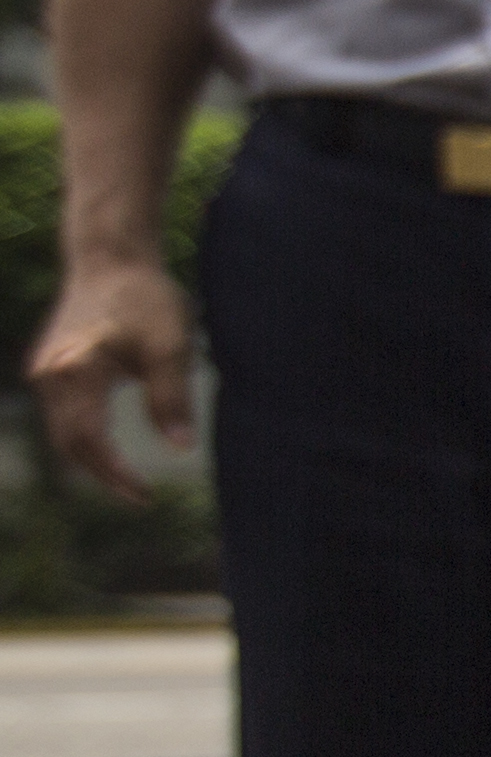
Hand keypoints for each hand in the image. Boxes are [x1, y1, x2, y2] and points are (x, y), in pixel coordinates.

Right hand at [25, 245, 193, 507]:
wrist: (111, 260)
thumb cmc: (146, 299)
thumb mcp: (171, 347)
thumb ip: (172, 398)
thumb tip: (180, 448)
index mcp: (77, 369)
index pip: (88, 439)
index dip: (114, 473)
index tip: (144, 495)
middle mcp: (50, 373)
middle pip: (68, 442)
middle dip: (102, 473)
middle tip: (141, 497)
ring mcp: (44, 370)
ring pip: (61, 431)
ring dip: (91, 459)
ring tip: (128, 480)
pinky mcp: (49, 367)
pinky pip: (61, 415)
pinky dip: (82, 438)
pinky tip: (110, 451)